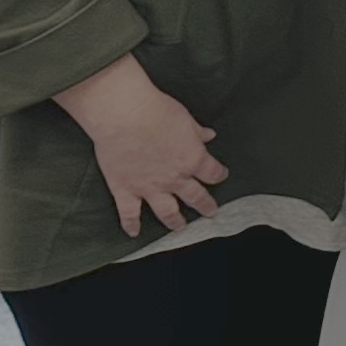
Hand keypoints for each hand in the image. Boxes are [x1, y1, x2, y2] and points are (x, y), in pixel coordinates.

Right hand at [54, 55, 227, 236]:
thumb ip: (197, 132)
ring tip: (180, 228)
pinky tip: (134, 233)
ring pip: (167, 211)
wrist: (124, 116)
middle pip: (195, 197)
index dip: (218, 174)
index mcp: (192, 159)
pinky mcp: (125, 189)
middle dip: (205, 205)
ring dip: (175, 221)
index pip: (212, 172)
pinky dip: (131, 224)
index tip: (221, 176)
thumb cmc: (156, 111)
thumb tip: (209, 135)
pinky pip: (129, 213)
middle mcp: (174, 179)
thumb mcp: (185, 118)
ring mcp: (150, 188)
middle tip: (211, 212)